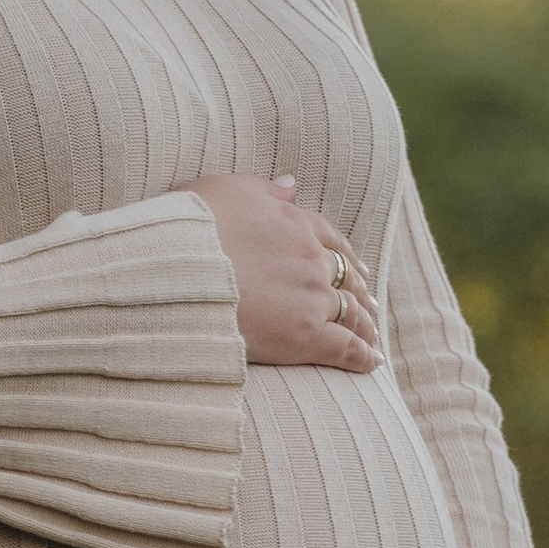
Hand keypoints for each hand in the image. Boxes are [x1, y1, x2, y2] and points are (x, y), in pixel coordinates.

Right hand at [186, 172, 378, 372]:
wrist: (177, 270)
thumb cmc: (191, 228)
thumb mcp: (226, 190)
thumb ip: (265, 190)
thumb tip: (291, 185)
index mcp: (293, 223)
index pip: (330, 239)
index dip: (345, 255)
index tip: (356, 267)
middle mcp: (309, 259)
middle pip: (345, 276)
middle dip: (359, 291)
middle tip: (370, 303)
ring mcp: (311, 297)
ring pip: (351, 311)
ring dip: (364, 323)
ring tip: (370, 335)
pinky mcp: (305, 335)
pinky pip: (345, 346)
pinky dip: (362, 355)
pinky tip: (371, 362)